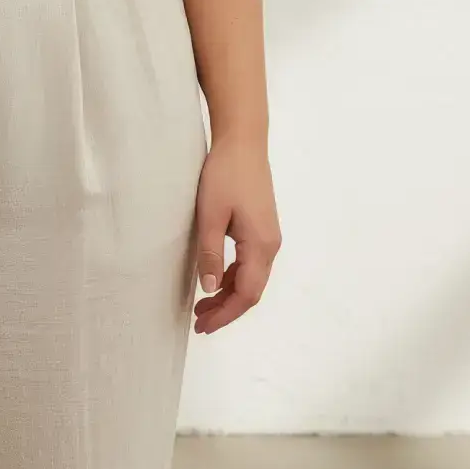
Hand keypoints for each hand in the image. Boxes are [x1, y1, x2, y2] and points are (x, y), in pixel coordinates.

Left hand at [192, 132, 280, 333]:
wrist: (243, 142)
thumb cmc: (225, 175)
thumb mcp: (211, 215)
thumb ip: (210, 253)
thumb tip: (209, 289)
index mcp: (260, 245)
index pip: (246, 294)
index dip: (225, 314)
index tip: (203, 326)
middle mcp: (270, 245)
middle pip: (251, 290)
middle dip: (227, 309)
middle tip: (199, 322)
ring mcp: (268, 236)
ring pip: (251, 278)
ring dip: (228, 294)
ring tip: (202, 306)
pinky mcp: (261, 228)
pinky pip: (250, 263)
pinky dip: (233, 277)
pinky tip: (215, 279)